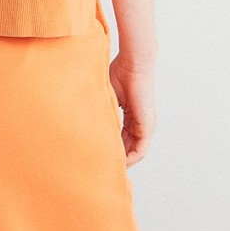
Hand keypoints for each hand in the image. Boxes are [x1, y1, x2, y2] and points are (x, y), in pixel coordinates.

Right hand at [108, 53, 156, 167]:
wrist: (134, 62)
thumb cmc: (119, 71)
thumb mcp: (106, 95)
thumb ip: (100, 107)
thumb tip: (82, 116)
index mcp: (131, 116)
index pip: (121, 138)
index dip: (111, 147)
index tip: (98, 154)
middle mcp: (140, 123)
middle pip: (128, 148)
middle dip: (116, 158)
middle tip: (100, 166)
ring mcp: (145, 126)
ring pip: (134, 152)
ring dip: (122, 161)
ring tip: (105, 167)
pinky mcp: (147, 126)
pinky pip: (139, 150)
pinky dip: (129, 158)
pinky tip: (116, 162)